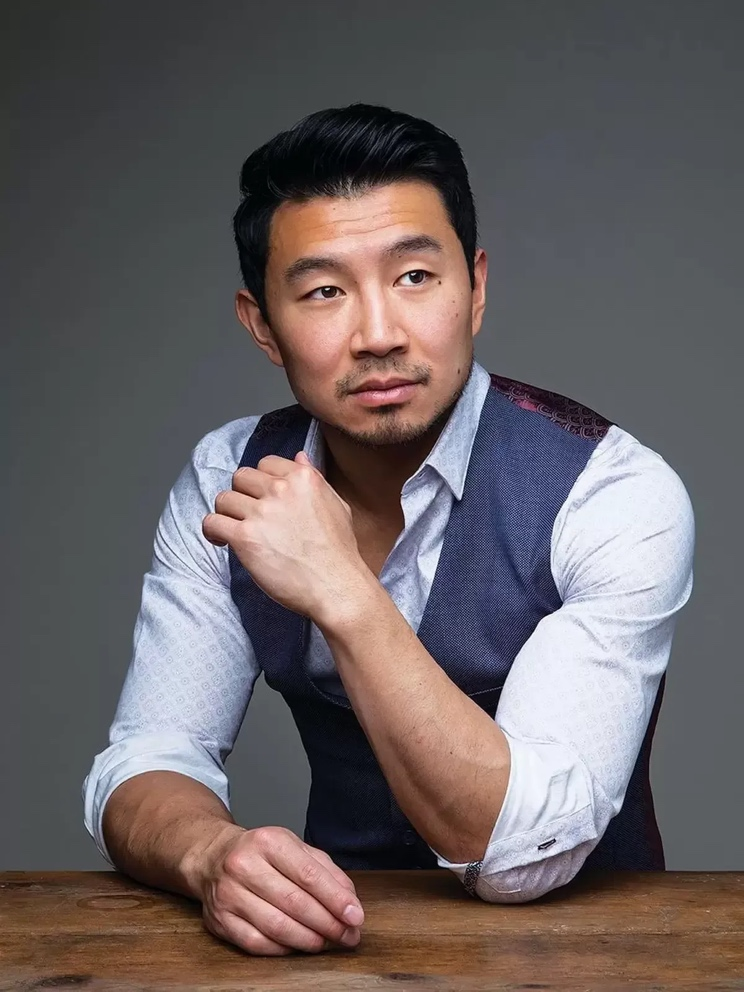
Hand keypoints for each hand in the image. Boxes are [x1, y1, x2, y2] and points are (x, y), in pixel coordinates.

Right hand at [194, 824, 363, 955]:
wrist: (213, 857)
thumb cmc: (262, 854)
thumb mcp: (294, 847)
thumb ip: (325, 870)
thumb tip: (349, 900)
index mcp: (268, 842)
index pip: (308, 874)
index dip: (336, 899)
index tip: (355, 915)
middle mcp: (245, 865)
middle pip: (295, 903)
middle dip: (328, 924)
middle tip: (348, 935)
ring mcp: (229, 894)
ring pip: (277, 927)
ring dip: (309, 940)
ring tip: (327, 942)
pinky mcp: (220, 920)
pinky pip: (257, 943)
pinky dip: (283, 949)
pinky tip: (298, 945)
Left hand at [202, 451, 369, 618]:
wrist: (336, 587)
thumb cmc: (339, 552)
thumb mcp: (336, 505)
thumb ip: (315, 479)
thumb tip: (299, 457)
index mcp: (303, 478)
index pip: (265, 464)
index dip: (261, 482)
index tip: (263, 498)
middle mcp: (281, 490)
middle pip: (240, 478)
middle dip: (242, 496)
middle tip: (249, 516)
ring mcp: (262, 512)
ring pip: (224, 499)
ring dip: (227, 515)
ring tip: (236, 530)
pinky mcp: (245, 537)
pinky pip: (212, 522)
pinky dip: (213, 531)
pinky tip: (222, 541)